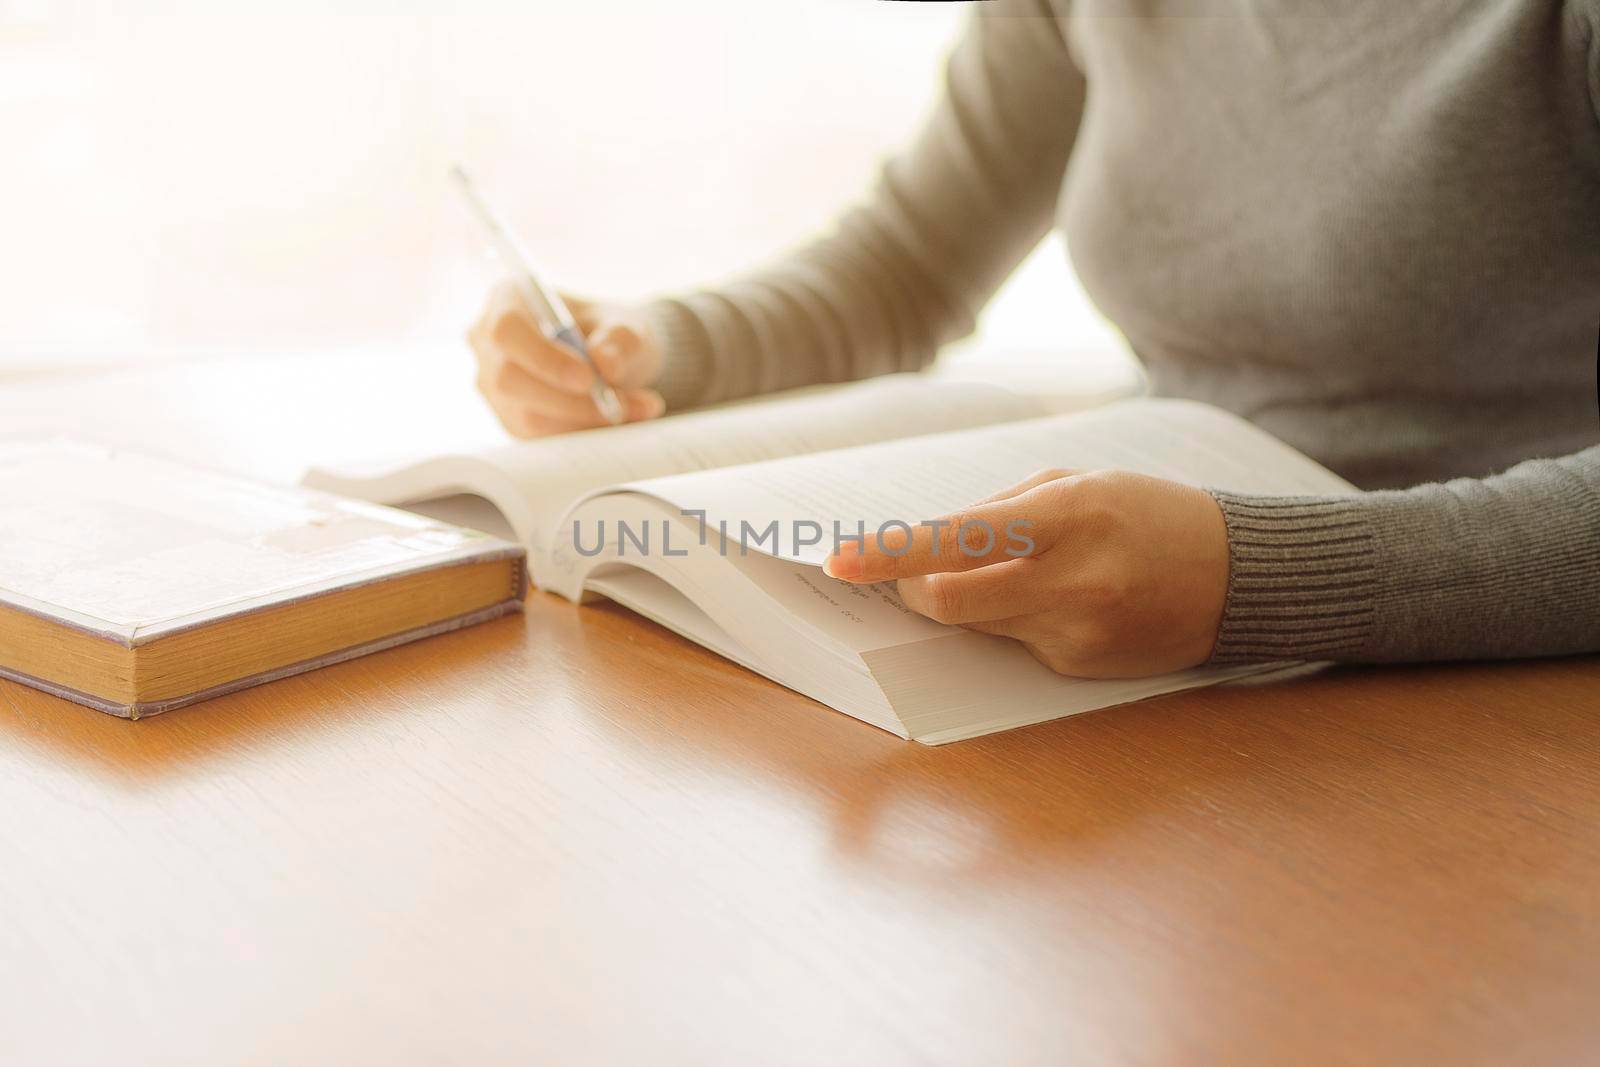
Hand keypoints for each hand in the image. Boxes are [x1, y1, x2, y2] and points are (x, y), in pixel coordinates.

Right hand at [468, 280, 666, 436]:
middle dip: (568, 400)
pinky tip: (618, 422)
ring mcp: (493, 386)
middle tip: (620, 404)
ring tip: (637, 409)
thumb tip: (605, 364)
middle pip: (509, 380)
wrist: (611, 360)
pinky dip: (582, 433)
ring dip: (584, 420)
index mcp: (507, 301)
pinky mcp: (510, 420)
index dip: (543, 358)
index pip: (507, 331)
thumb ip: (620, 340)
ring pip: (525, 416)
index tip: (587, 377)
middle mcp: (489, 344)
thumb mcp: (626, 325)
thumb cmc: (609, 332)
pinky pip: (539, 438)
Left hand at [823, 469, 1229, 677]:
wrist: (1240, 576)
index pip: (955, 540)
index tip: (839, 558)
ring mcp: (1077, 633)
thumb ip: (999, 508)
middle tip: (910, 573)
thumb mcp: (1080, 483)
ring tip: (1023, 573)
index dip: (889, 554)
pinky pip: (1016, 643)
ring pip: (976, 625)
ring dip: (969, 601)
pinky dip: (1016, 620)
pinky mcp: (1081, 667)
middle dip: (911, 588)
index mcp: (1070, 516)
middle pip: (945, 601)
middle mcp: (1072, 581)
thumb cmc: (1150, 514)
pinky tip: (1067, 602)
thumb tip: (925, 541)